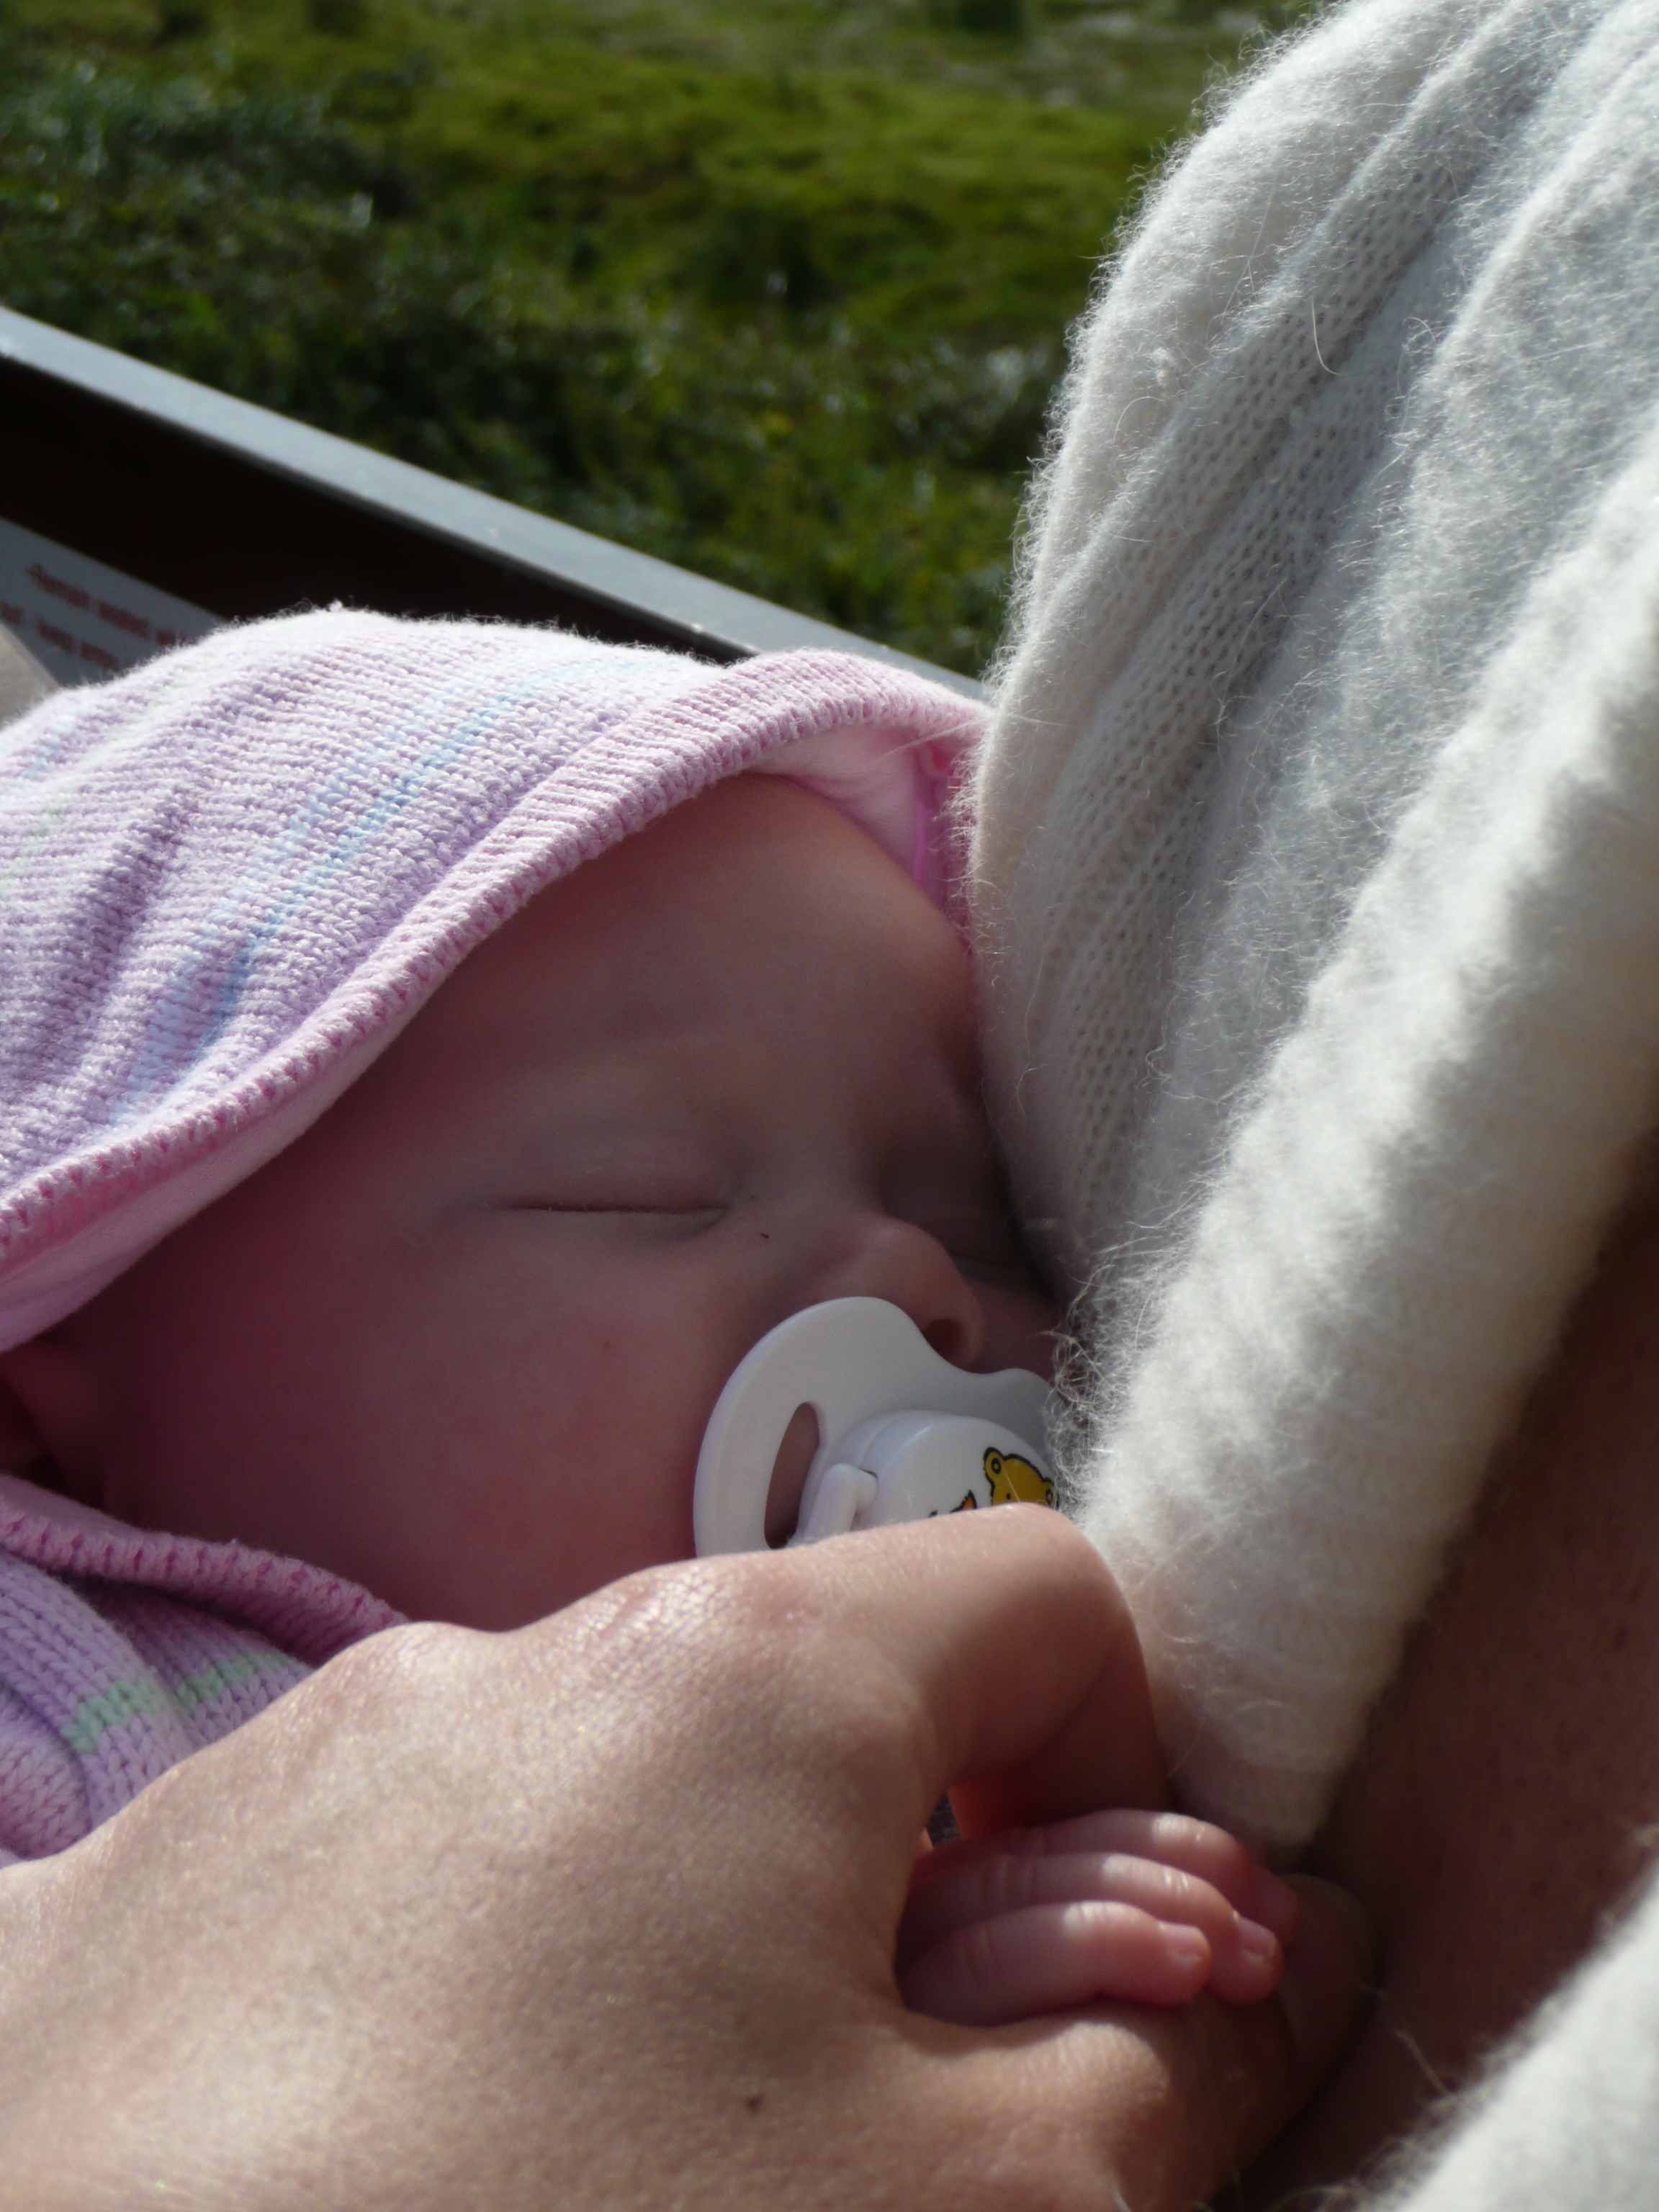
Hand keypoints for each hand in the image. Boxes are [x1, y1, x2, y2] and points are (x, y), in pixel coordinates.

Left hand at [0, 1508, 1366, 2210]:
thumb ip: (1170, 2066)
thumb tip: (1268, 1954)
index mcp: (730, 1676)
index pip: (1041, 1598)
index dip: (1131, 1776)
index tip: (1087, 1981)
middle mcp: (496, 1663)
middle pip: (805, 1725)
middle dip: (894, 1904)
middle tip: (860, 2139)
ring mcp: (283, 1773)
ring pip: (586, 1823)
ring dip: (669, 1967)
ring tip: (614, 2178)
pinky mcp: (116, 1907)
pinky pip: (368, 1906)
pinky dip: (448, 2014)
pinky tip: (398, 2174)